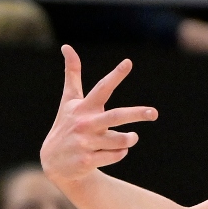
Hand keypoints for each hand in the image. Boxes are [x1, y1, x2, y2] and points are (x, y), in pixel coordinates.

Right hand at [40, 45, 157, 183]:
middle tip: (153, 113)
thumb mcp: (69, 101)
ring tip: (131, 137)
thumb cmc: (66, 125)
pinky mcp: (88, 160)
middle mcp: (84, 123)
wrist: (53, 162)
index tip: (128, 62)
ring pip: (121, 140)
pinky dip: (120, 153)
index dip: (115, 76)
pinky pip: (117, 155)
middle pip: (116, 117)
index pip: (101, 89)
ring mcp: (85, 143)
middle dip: (136, 114)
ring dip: (130, 139)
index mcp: (83, 107)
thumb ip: (72, 75)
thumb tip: (67, 46)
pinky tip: (111, 152)